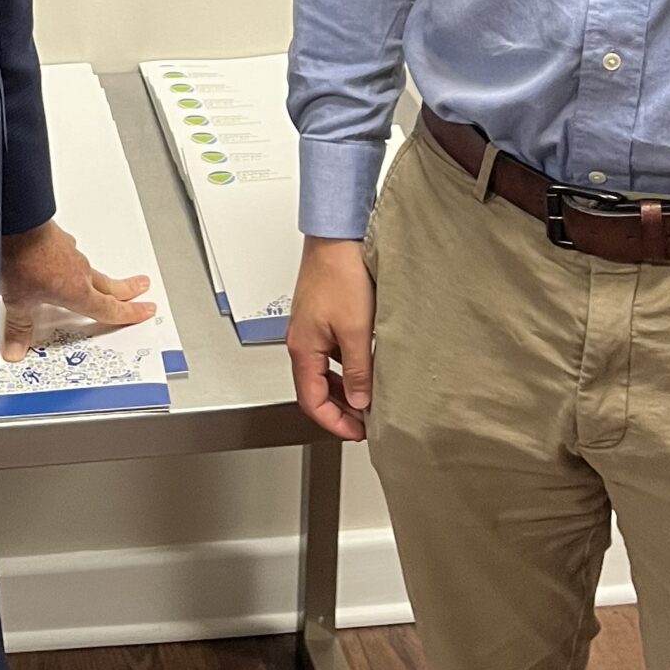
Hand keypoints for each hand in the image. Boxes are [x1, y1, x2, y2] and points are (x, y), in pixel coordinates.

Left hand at [0, 219, 154, 360]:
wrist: (15, 221)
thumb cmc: (22, 260)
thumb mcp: (18, 302)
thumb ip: (19, 327)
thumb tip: (15, 350)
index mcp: (77, 292)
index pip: (109, 309)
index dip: (129, 313)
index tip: (146, 310)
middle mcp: (79, 272)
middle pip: (110, 286)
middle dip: (128, 290)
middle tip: (142, 287)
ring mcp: (71, 253)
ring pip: (92, 270)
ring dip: (102, 278)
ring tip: (104, 283)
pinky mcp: (59, 240)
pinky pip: (73, 256)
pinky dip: (75, 264)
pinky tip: (66, 264)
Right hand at [287, 238, 374, 440]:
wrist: (337, 237)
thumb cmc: (340, 273)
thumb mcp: (357, 330)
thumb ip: (358, 370)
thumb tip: (360, 401)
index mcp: (303, 348)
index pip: (311, 401)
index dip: (333, 423)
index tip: (356, 432)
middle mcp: (301, 340)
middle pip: (313, 389)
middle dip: (338, 409)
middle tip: (363, 420)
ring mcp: (310, 328)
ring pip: (322, 371)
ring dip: (342, 388)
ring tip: (367, 396)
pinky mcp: (321, 315)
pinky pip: (329, 353)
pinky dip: (345, 367)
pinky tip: (365, 364)